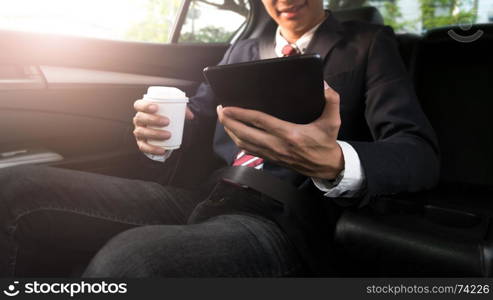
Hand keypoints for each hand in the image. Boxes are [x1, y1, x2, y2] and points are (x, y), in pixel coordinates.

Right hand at [133, 99, 194, 154]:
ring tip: (168, 135)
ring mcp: (138, 131)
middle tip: (167, 121)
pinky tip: (162, 150)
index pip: (138, 105)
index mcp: (142, 109)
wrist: (162, 129)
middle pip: (139, 118)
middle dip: (152, 119)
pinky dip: (152, 149)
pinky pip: (143, 147)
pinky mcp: (141, 143)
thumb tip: (191, 116)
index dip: (145, 105)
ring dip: (154, 134)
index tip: (156, 107)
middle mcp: (138, 120)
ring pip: (141, 132)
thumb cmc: (167, 116)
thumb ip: (182, 110)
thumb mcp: (173, 111)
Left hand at [217, 84, 343, 178]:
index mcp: (290, 134)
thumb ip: (331, 100)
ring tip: (224, 119)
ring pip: (244, 144)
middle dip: (229, 121)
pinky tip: (233, 132)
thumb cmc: (326, 143)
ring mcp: (272, 154)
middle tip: (221, 110)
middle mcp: (278, 145)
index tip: (228, 107)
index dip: (242, 113)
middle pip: (245, 133)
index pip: (260, 121)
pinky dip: (238, 141)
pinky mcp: (271, 159)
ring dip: (231, 131)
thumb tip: (324, 85)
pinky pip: (249, 150)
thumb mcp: (333, 121)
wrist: (326, 167)